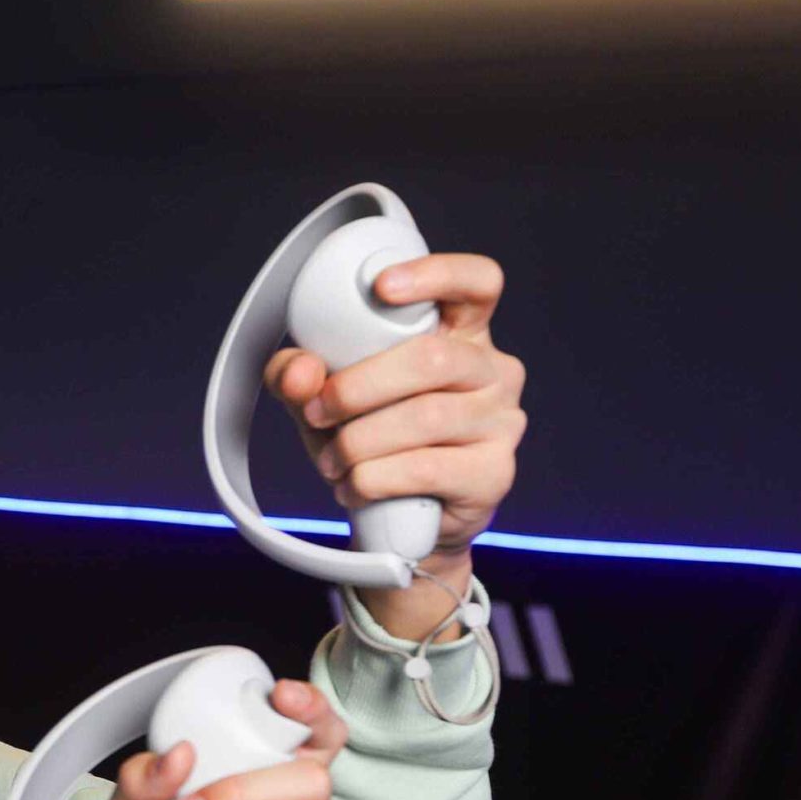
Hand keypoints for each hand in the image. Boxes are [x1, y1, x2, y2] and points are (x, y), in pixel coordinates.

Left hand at [265, 251, 527, 639]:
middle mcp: (494, 370)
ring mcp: (502, 422)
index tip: (381, 287)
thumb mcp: (325, 400)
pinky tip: (353, 486)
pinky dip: (372, 478)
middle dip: (358, 387)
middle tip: (318, 411)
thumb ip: (298, 376)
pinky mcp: (494, 473)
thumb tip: (297, 371)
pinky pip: (425, 468)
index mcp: (461, 334)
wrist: (401, 524)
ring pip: (425, 416)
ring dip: (359, 441)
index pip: (477, 282)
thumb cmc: (371, 441)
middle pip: (432, 357)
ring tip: (332, 460)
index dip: (435, 275)